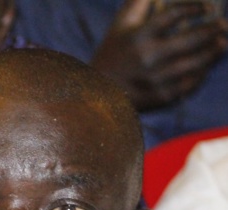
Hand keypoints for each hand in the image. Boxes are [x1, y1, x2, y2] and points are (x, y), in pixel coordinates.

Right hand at [91, 0, 227, 110]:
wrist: (97, 95)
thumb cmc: (112, 54)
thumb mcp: (120, 26)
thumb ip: (137, 3)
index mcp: (138, 37)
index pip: (174, 15)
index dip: (194, 9)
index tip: (205, 9)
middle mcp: (148, 58)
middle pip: (191, 39)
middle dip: (211, 30)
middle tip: (222, 25)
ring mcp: (156, 79)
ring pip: (196, 63)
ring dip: (213, 52)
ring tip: (222, 44)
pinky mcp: (162, 96)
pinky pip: (191, 83)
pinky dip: (202, 73)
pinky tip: (207, 66)